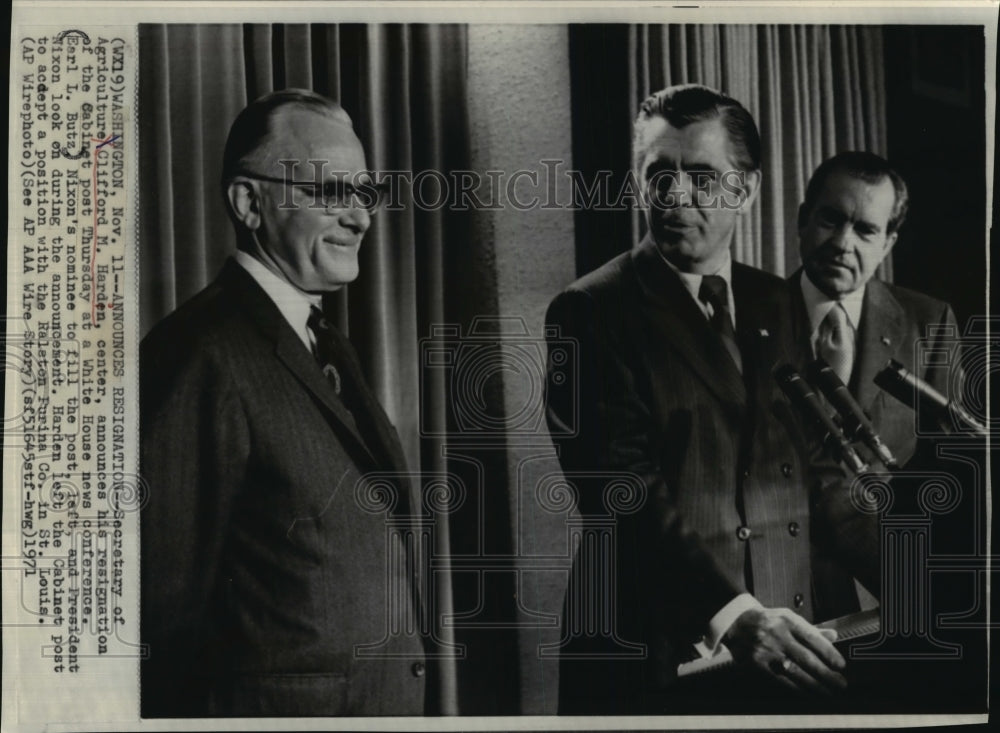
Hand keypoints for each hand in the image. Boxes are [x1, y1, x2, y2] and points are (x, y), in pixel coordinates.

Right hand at [722, 606, 846, 694]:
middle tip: (841, 684)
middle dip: (826, 674)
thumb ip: (810, 629)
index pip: (812, 637)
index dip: (829, 653)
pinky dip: (797, 689)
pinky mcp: (758, 664)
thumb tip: (833, 636)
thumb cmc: (766, 621)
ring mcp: (766, 650)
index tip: (841, 665)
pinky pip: (781, 679)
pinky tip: (809, 694)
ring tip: (829, 693)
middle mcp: (777, 634)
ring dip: (815, 685)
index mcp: (787, 620)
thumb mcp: (788, 618)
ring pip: (795, 671)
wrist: (736, 624)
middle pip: (806, 657)